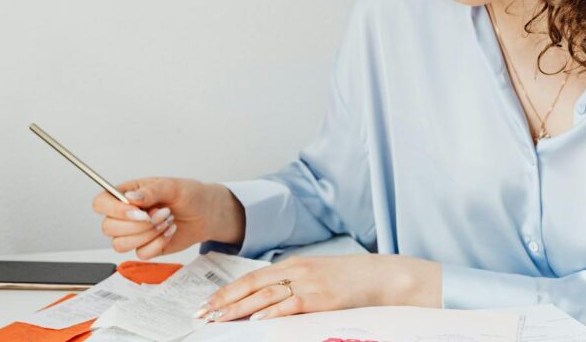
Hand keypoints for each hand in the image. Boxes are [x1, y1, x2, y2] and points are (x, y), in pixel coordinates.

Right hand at [92, 177, 244, 259]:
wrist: (206, 214)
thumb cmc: (189, 195)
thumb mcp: (172, 186)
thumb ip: (151, 191)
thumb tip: (130, 199)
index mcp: (126, 194)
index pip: (101, 203)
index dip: (114, 210)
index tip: (139, 212)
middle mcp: (125, 214)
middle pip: (108, 228)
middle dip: (138, 225)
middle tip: (162, 213)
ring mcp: (134, 233)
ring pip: (120, 244)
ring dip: (147, 235)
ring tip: (167, 221)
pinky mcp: (145, 247)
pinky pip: (140, 254)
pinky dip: (157, 245)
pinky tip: (169, 232)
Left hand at [196, 254, 441, 321]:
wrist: (381, 275)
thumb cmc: (348, 278)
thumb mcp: (315, 274)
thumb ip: (290, 282)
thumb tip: (264, 300)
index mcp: (291, 264)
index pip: (250, 278)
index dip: (227, 292)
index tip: (207, 305)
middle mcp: (295, 270)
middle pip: (251, 286)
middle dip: (224, 302)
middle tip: (203, 315)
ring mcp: (308, 283)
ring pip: (265, 296)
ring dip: (239, 309)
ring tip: (219, 320)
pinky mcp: (321, 298)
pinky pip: (291, 305)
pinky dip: (272, 314)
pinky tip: (256, 322)